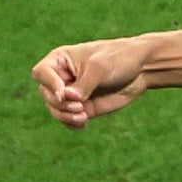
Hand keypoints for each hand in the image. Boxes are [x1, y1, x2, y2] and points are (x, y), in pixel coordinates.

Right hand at [34, 34, 156, 127]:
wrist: (140, 69)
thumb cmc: (118, 58)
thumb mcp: (100, 68)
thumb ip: (83, 84)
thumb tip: (67, 98)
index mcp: (60, 60)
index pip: (41, 73)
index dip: (49, 84)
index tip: (63, 93)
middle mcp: (61, 78)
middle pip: (46, 94)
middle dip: (60, 104)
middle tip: (79, 107)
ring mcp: (70, 94)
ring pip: (55, 110)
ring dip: (65, 116)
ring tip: (83, 117)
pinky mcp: (81, 107)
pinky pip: (67, 120)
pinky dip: (72, 124)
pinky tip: (83, 123)